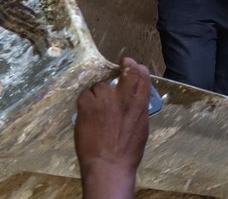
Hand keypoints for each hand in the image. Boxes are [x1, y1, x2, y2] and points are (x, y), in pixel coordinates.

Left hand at [75, 57, 149, 198]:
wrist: (108, 164)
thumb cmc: (128, 152)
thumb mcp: (141, 128)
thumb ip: (137, 110)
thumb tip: (133, 101)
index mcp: (140, 105)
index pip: (142, 77)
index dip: (138, 68)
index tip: (133, 64)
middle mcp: (124, 98)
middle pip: (127, 72)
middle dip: (125, 65)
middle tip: (123, 63)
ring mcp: (104, 100)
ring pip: (100, 86)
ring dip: (99, 93)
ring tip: (98, 107)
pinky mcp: (87, 106)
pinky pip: (85, 95)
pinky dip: (85, 101)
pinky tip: (87, 112)